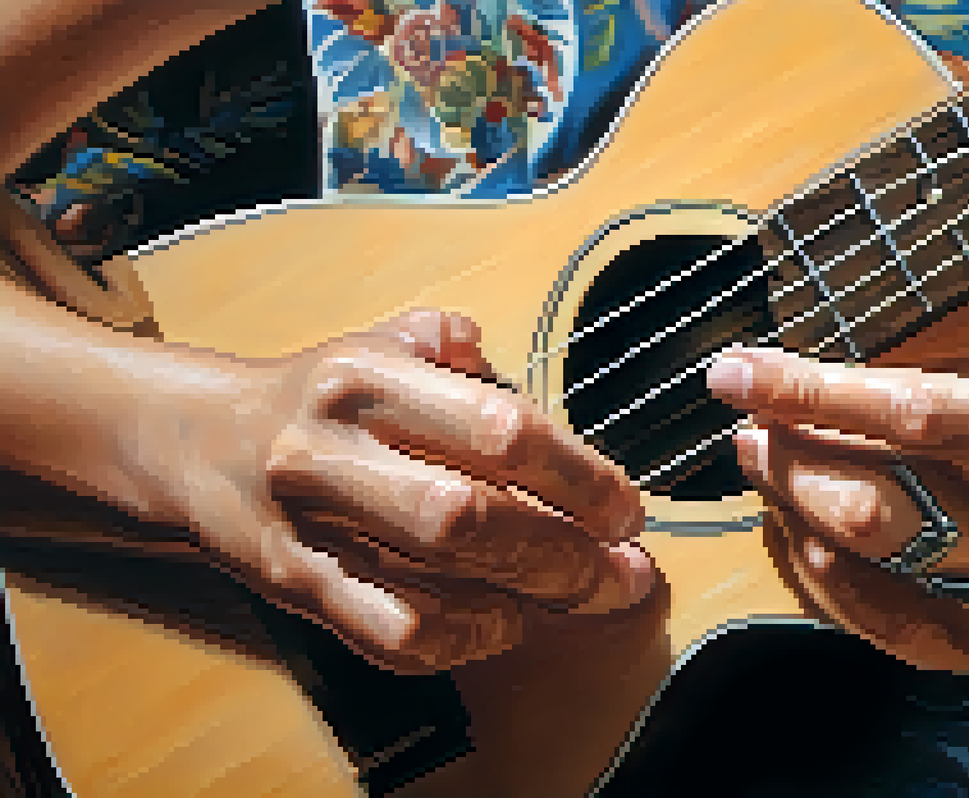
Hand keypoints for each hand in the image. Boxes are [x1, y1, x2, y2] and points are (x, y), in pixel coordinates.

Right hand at [130, 309, 653, 673]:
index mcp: (369, 375)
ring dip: (528, 595)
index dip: (578, 475)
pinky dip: (460, 637)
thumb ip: (450, 344)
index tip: (623, 505)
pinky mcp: (298, 582)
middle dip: (567, 551)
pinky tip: (500, 623)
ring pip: (435, 575)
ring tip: (584, 596)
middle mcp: (335, 446)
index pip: (498, 428)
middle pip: (471, 513)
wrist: (198, 443)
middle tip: (623, 569)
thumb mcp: (379, 340)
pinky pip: (390, 629)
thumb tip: (507, 362)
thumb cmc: (316, 397)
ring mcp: (312, 521)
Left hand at [708, 344, 968, 671]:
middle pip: (883, 500)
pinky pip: (882, 617)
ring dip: (794, 506)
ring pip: (874, 556)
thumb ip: (911, 376)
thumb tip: (781, 382)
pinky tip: (792, 528)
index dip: (812, 393)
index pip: (913, 413)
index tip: (738, 372)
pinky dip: (819, 569)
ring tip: (762, 462)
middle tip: (750, 425)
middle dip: (793, 459)